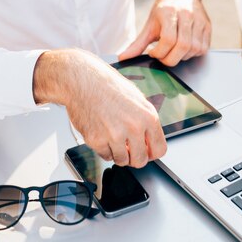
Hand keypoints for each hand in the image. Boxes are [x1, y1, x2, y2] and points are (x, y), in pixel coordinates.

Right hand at [33, 49, 165, 167]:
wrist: (82, 79)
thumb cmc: (107, 84)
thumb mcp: (136, 98)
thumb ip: (145, 120)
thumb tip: (149, 139)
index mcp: (148, 116)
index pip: (159, 149)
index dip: (151, 151)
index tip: (145, 150)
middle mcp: (134, 127)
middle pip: (140, 161)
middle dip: (134, 156)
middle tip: (128, 148)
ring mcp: (115, 135)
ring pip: (122, 161)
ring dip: (118, 153)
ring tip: (112, 136)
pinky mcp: (97, 140)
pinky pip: (105, 156)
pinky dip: (103, 148)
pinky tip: (101, 132)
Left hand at [119, 0, 210, 65]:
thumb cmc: (163, 10)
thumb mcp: (149, 24)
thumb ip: (138, 44)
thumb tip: (123, 58)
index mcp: (169, 13)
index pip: (168, 40)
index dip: (160, 52)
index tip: (153, 53)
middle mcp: (187, 15)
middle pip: (183, 46)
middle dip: (171, 59)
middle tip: (163, 57)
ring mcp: (199, 21)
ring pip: (194, 49)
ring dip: (182, 57)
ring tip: (173, 51)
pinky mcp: (207, 26)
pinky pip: (203, 48)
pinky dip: (193, 54)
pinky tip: (184, 49)